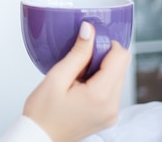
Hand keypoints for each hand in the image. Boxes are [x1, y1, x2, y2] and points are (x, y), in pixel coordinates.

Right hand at [23, 22, 130, 141]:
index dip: (106, 44)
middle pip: (120, 66)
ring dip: (100, 69)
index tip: (87, 43)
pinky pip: (111, 89)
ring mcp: (112, 113)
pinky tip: (79, 85)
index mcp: (101, 96)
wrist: (40, 138)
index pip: (121, 57)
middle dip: (102, 57)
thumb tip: (89, 30)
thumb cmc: (42, 113)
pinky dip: (98, 81)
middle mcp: (112, 106)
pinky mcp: (108, 115)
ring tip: (76, 76)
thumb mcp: (56, 77)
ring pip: (116, 76)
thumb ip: (77, 53)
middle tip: (77, 61)